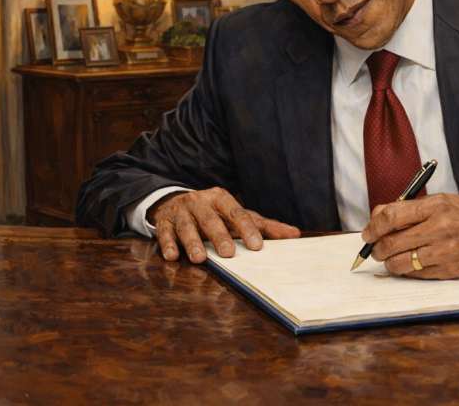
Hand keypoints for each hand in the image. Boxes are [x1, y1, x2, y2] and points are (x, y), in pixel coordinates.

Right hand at [148, 187, 299, 262]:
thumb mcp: (238, 215)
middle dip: (220, 236)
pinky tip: (172, 256)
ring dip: (193, 242)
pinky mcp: (163, 222)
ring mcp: (181, 212)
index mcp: (221, 198)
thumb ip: (264, 225)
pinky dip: (168, 244)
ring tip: (200, 259)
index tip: (257, 245)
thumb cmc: (215, 213)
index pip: (237, 213)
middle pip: (211, 219)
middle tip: (229, 254)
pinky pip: (164, 233)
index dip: (247, 228)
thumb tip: (295, 235)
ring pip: (186, 226)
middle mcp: (200, 202)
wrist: (176, 202)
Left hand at [361, 194, 458, 278]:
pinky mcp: (451, 270)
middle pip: (391, 243)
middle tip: (375, 248)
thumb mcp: (443, 200)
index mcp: (436, 206)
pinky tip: (410, 264)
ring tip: (391, 258)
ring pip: (400, 263)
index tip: (368, 232)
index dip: (372, 227)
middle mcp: (440, 228)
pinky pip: (417, 275)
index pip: (391, 217)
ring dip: (389, 262)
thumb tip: (378, 217)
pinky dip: (407, 271)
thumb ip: (412, 208)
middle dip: (376, 248)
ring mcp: (445, 252)